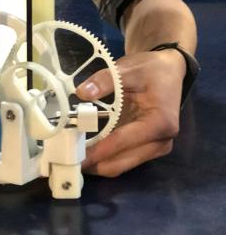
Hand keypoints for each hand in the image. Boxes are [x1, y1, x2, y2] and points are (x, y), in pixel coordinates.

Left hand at [76, 49, 185, 176]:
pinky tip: (85, 151)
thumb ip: (105, 80)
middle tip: (66, 159)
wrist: (168, 70)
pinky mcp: (147, 148)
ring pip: (121, 165)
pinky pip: (123, 158)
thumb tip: (82, 93)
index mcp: (160, 123)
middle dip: (94, 163)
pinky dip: (103, 157)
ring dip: (97, 163)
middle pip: (121, 162)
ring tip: (71, 156)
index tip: (74, 157)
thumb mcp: (128, 69)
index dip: (97, 150)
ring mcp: (155, 148)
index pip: (122, 141)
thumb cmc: (151, 70)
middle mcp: (161, 141)